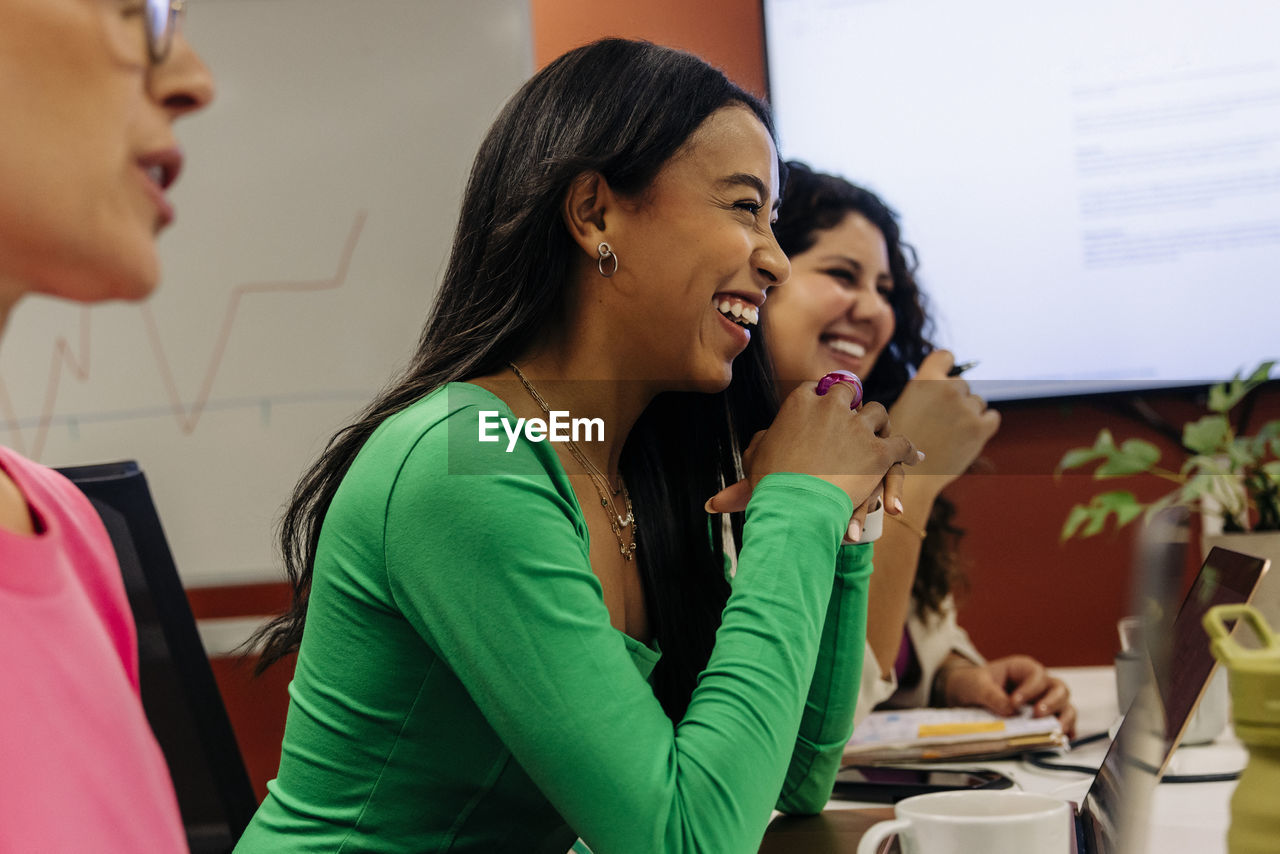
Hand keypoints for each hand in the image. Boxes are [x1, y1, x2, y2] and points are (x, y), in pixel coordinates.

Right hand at [704, 382, 919, 532]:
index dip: (822, 399)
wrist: (795, 507)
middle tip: (856, 415)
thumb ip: (750, 466)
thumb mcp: (754, 469)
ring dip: (880, 424)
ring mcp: (858, 427)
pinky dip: (909, 450)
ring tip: (884, 435)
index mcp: (799, 403)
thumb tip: (725, 490)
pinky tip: (915, 456)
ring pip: (878, 413)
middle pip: (848, 393)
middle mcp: (831, 406)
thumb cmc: (770, 488)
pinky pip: (901, 443)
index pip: (816, 389)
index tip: (825, 408)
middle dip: (852, 404)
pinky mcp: (880, 450)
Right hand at [889, 350, 999, 498]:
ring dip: (968, 414)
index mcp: (924, 381)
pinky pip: (991, 417)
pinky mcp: (981, 428)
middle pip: (962, 384)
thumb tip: (947, 378)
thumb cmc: (904, 444)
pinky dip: (983, 425)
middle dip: (956, 399)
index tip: (945, 377)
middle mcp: (947, 389)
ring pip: (977, 402)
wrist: (912, 478)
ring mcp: (966, 408)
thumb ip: (926, 390)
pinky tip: (968, 437)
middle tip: (941, 421)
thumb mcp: (904, 407)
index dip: (947, 365)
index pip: (946, 356)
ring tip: (950, 434)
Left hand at [942, 655, 1077, 736]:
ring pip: (1065, 706)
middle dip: (1052, 703)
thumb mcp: (977, 685)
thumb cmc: (975, 684)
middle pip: (1059, 690)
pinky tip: (1062, 741)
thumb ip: (992, 695)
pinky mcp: (1045, 719)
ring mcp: (1045, 702)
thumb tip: (1010, 711)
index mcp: (1024, 669)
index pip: (1036, 676)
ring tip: (1055, 731)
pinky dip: (1065, 733)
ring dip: (1064, 719)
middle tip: (1038, 715)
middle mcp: (1040, 684)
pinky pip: (1062, 724)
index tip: (1014, 702)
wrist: (969, 695)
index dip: (1029, 689)